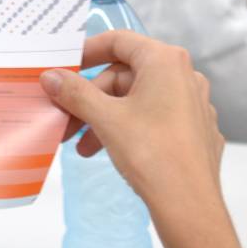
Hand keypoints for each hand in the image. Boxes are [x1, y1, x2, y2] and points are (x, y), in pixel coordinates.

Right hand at [41, 32, 244, 247]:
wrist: (190, 206)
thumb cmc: (150, 153)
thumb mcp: (105, 119)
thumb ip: (75, 92)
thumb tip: (50, 76)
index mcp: (165, 61)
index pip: (119, 41)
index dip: (87, 52)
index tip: (63, 69)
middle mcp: (185, 75)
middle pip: (125, 75)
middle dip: (91, 98)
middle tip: (67, 123)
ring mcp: (194, 104)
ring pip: (138, 99)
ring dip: (106, 118)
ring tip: (83, 147)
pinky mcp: (196, 130)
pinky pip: (156, 118)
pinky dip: (129, 128)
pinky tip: (112, 151)